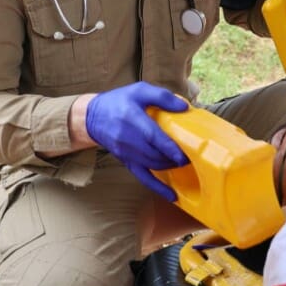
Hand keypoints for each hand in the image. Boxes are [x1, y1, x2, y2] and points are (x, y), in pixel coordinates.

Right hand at [85, 81, 189, 200]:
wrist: (92, 117)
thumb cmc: (119, 101)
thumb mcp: (139, 90)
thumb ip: (162, 97)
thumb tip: (184, 107)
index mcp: (133, 120)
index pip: (154, 137)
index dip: (170, 148)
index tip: (185, 154)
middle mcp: (129, 140)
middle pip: (156, 154)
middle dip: (175, 158)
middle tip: (193, 155)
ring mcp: (127, 154)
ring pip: (153, 166)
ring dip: (170, 166)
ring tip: (185, 162)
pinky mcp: (127, 162)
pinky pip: (144, 178)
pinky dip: (159, 188)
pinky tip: (172, 196)